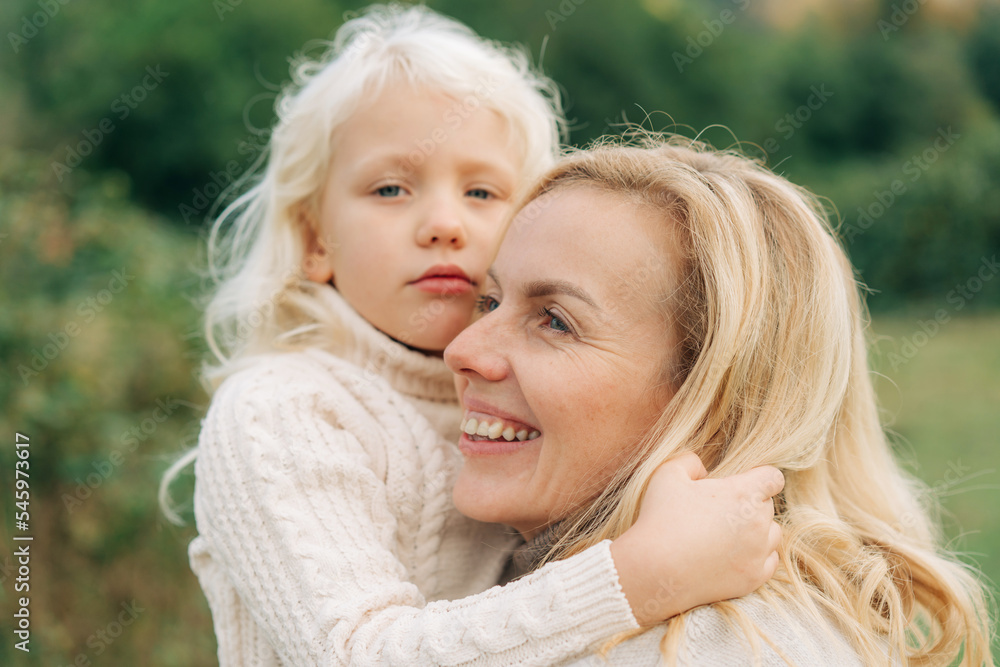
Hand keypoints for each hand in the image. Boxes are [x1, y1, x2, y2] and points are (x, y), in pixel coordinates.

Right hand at [609, 452, 783, 625]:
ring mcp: (758, 552)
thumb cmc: (661, 519)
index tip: (746, 483)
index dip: (761, 477)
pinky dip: (758, 556)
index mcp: (742, 493)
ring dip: (758, 530)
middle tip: (721, 511)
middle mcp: (758, 522)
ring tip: (730, 533)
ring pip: (773, 533)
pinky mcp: (754, 577)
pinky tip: (736, 554)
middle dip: (750, 504)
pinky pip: (770, 561)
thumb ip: (690, 461)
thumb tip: (704, 469)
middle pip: (768, 506)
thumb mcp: (667, 474)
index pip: (773, 478)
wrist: (655, 571)